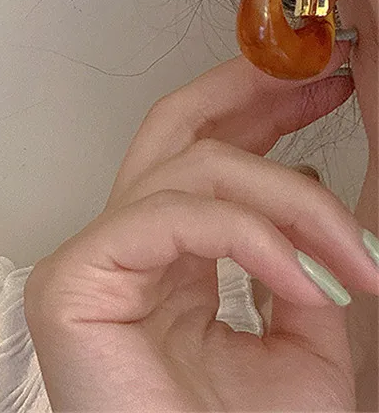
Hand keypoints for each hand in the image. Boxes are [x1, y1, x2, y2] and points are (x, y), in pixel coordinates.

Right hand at [23, 42, 378, 410]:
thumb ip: (300, 273)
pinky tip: (301, 277)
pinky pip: (170, 218)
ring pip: (188, 171)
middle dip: (247, 93)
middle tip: (318, 76)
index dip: (256, 109)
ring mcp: (93, 255)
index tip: (318, 84)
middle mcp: (125, 243)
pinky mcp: (75, 278)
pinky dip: (246, 237)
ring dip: (286, 199)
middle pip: (173, 130)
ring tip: (352, 253)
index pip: (201, 155)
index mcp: (169, 257)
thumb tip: (308, 211)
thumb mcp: (303, 349)